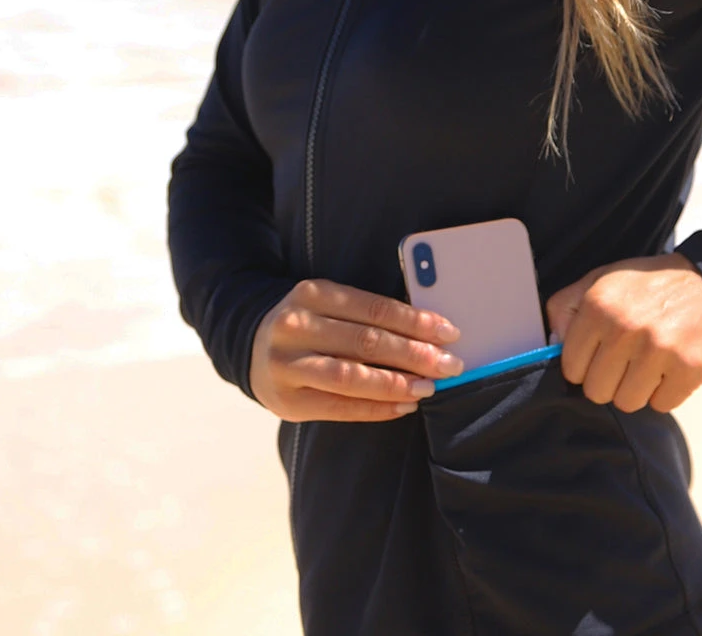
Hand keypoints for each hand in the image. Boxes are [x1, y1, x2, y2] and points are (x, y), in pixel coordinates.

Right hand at [250, 279, 463, 422]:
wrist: (252, 345)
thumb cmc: (310, 323)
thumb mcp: (330, 304)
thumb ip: (369, 315)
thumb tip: (429, 334)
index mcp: (313, 294)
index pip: (375, 309)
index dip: (416, 322)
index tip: (449, 333)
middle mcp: (296, 327)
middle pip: (366, 342)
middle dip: (415, 355)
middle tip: (449, 365)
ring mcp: (288, 365)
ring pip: (351, 377)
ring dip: (396, 384)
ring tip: (427, 388)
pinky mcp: (286, 401)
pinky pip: (339, 407)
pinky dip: (376, 408)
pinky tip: (402, 406)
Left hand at [546, 254, 701, 413]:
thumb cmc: (651, 286)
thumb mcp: (601, 280)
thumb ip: (566, 308)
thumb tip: (550, 343)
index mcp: (598, 305)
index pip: (571, 369)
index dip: (586, 366)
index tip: (603, 355)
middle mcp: (625, 327)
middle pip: (598, 392)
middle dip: (612, 380)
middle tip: (630, 359)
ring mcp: (658, 349)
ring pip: (629, 403)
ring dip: (640, 388)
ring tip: (652, 361)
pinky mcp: (689, 368)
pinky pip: (662, 405)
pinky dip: (668, 391)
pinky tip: (673, 366)